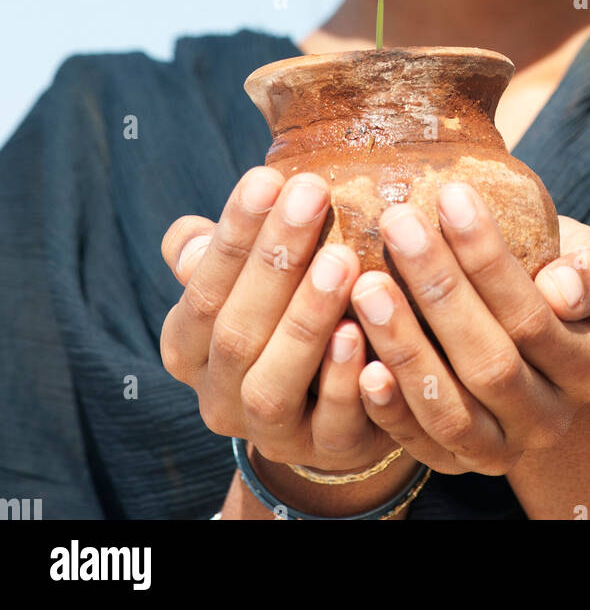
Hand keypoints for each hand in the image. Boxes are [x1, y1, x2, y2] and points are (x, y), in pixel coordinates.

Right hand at [159, 167, 396, 470]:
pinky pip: (332, 423)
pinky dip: (344, 380)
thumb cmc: (282, 313)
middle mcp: (217, 396)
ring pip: (274, 382)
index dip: (234, 234)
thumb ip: (218, 255)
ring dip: (307, 318)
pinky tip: (362, 333)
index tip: (267, 177)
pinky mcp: (325, 452)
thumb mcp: (248, 281)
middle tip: (313, 195)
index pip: (202, 287)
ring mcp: (269, 432)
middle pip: (237, 330)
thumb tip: (188, 234)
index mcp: (188, 346)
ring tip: (342, 259)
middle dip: (275, 260)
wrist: (329, 405)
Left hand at [348, 184, 589, 475]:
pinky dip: (388, 408)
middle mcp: (548, 419)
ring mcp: (500, 449)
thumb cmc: (562, 273)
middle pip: (489, 363)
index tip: (449, 195)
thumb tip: (562, 292)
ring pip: (450, 410)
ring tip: (366, 285)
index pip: (532, 316)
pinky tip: (360, 363)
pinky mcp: (453, 462)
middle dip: (439, 289)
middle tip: (398, 223)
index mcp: (588, 368)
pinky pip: (418, 443)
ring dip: (404, 347)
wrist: (539, 326)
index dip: (488, 259)